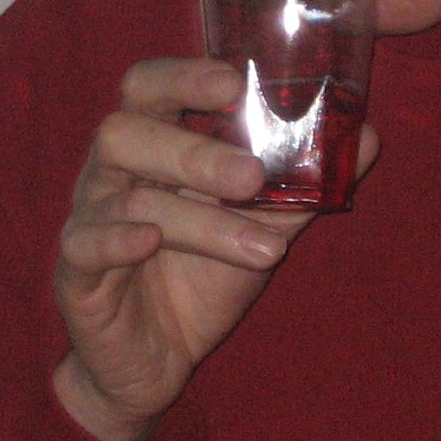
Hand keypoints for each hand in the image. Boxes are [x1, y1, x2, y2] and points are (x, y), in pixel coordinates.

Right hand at [50, 57, 377, 440]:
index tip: (234, 83)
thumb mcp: (260, 230)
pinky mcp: (76, 274)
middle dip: (192, 152)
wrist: (156, 364)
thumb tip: (364, 136)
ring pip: (127, 197)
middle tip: (252, 177)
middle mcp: (110, 175)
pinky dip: (118, 237)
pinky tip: (152, 241)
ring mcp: (89, 221)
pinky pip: (85, 244)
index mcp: (150, 149)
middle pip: (125, 132)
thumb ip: (303, 187)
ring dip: (198, 219)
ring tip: (261, 247)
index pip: (148, 88)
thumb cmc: (199, 281)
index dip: (182, 77)